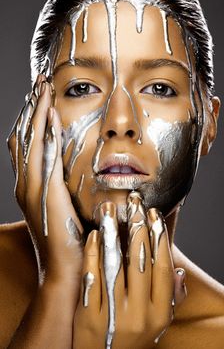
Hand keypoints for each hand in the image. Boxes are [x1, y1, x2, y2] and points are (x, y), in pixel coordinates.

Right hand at [7, 75, 83, 284]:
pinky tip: (51, 112)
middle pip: (22, 135)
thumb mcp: (64, 208)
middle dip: (31, 107)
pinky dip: (45, 130)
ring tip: (43, 87)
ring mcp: (31, 187)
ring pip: (28, 139)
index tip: (41, 97)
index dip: (31, 118)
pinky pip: (43, 153)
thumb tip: (72, 170)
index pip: (26, 144)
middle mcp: (25, 183)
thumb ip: (63, 188)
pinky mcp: (45, 192)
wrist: (66, 269)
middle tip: (40, 82)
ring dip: (36, 111)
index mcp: (30, 186)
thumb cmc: (70, 240)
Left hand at [73, 192, 185, 348]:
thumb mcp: (157, 324)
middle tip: (134, 202)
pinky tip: (94, 235)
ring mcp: (112, 316)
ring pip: (114, 265)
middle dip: (137, 226)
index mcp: (159, 313)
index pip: (162, 266)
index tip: (153, 213)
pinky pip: (91, 278)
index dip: (158, 237)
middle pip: (140, 261)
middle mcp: (139, 314)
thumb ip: (170, 298)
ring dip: (113, 233)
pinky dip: (92, 254)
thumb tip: (180, 272)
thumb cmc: (131, 339)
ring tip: (111, 210)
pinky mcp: (88, 318)